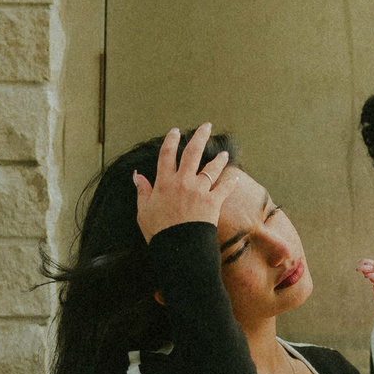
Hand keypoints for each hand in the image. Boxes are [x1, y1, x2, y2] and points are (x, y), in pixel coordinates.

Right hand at [135, 126, 231, 243]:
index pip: (166, 155)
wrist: (178, 248)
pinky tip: (235, 177)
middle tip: (206, 126)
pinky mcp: (213, 202)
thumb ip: (142, 191)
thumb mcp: (143, 211)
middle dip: (200, 137)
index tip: (176, 131)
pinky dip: (231, 182)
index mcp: (164, 183)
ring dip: (219, 159)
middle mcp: (182, 182)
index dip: (171, 140)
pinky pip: (225, 188)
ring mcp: (199, 191)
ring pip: (211, 168)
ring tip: (224, 154)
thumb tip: (137, 175)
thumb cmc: (158, 232)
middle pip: (192, 153)